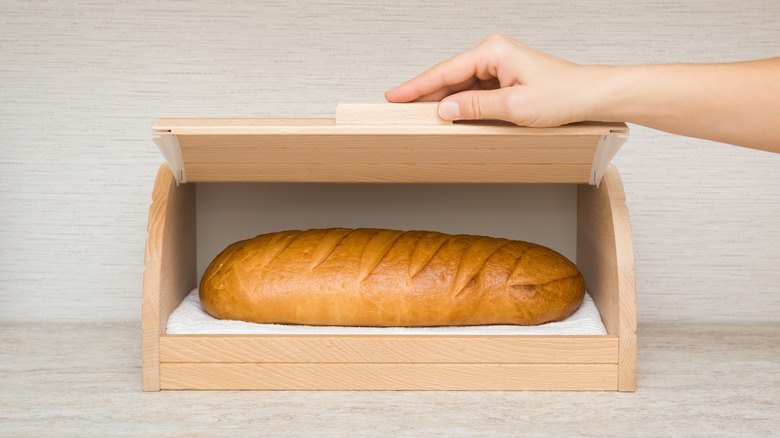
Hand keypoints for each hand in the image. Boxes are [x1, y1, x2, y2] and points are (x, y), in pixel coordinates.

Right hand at [385, 34, 600, 126]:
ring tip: (419, 116)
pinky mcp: (504, 77)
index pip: (445, 71)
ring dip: (443, 101)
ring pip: (460, 85)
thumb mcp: (514, 106)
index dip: (417, 86)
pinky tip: (449, 115)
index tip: (395, 96)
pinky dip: (460, 103)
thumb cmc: (563, 94)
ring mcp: (498, 64)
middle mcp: (493, 53)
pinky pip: (473, 90)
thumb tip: (445, 109)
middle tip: (399, 108)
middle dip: (425, 94)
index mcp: (493, 51)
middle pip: (449, 76)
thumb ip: (476, 107)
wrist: (590, 96)